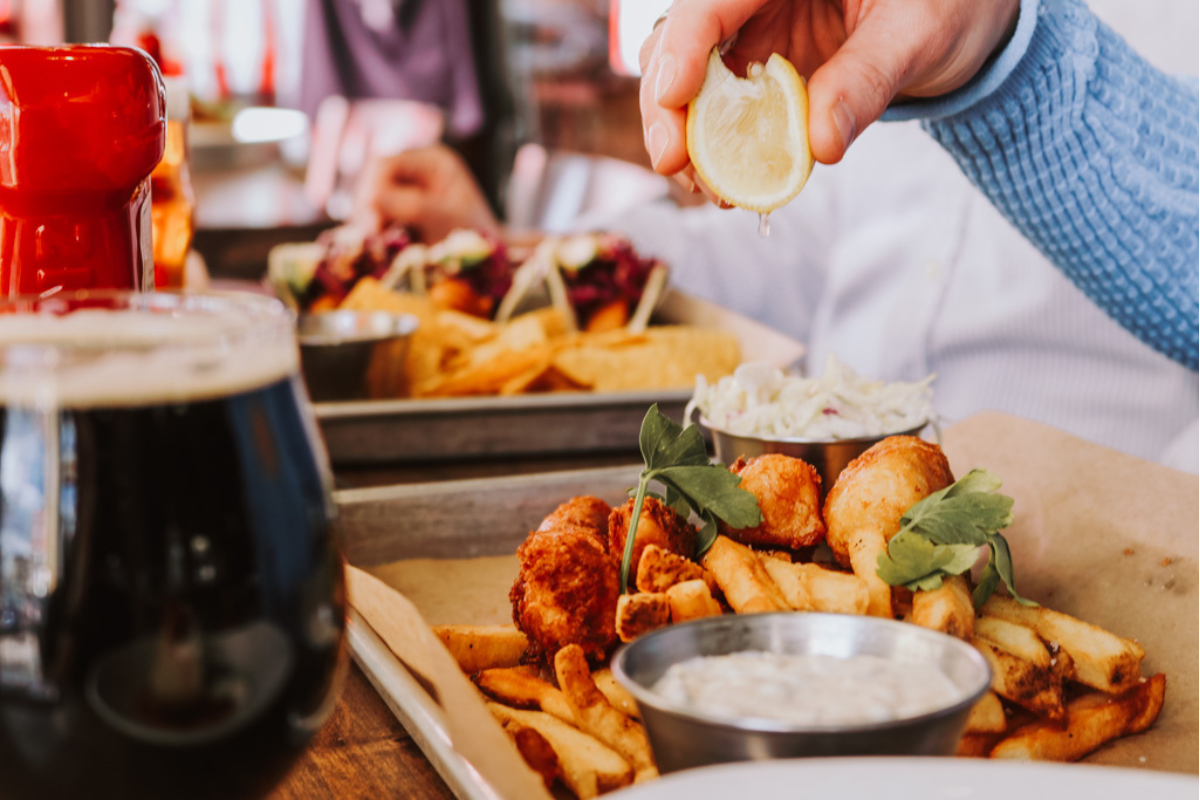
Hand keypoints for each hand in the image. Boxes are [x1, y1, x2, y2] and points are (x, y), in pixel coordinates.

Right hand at [353, 145, 499, 242]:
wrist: (489, 261)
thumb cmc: (477, 236)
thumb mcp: (448, 219)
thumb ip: (414, 206)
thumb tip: (372, 199)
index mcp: (432, 160)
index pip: (386, 164)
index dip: (372, 189)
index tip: (371, 221)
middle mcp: (415, 169)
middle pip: (372, 180)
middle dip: (367, 208)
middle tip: (369, 237)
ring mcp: (405, 189)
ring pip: (369, 200)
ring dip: (368, 222)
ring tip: (375, 246)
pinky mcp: (398, 212)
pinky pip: (374, 217)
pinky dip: (373, 232)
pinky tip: (378, 247)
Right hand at [639, 0, 1018, 185]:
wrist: (958, 15)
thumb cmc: (947, 3)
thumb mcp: (917, 37)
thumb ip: (865, 82)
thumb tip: (818, 147)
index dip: (682, 47)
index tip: (671, 100)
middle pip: (680, 38)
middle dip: (666, 104)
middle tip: (674, 163)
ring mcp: (752, 31)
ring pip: (686, 76)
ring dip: (684, 134)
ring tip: (707, 186)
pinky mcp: (758, 68)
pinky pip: (719, 106)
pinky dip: (715, 146)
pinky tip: (727, 182)